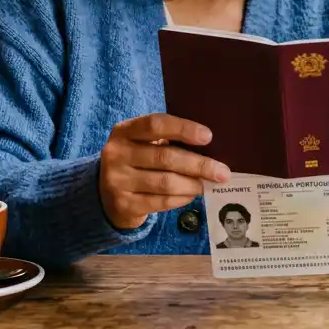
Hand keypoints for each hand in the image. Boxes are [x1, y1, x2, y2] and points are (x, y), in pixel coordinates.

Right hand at [98, 113, 230, 230]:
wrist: (106, 195)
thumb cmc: (136, 162)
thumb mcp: (143, 144)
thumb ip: (168, 141)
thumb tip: (211, 149)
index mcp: (124, 131)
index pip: (155, 124)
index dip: (183, 129)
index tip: (208, 137)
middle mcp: (117, 154)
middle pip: (165, 157)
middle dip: (198, 165)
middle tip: (222, 172)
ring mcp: (117, 180)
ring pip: (165, 182)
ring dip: (192, 184)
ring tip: (208, 185)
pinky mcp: (123, 204)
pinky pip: (160, 202)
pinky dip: (181, 199)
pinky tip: (192, 195)